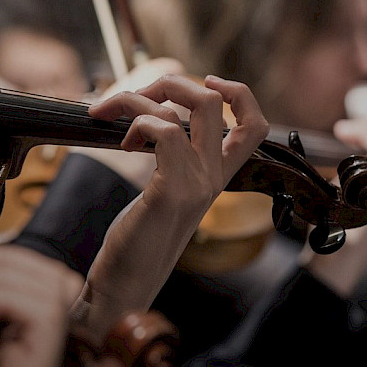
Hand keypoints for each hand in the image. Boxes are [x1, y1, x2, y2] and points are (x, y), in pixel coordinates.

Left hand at [87, 74, 268, 222]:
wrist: (126, 283)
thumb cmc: (139, 238)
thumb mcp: (165, 191)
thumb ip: (172, 158)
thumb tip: (154, 117)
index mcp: (217, 176)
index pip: (256, 125)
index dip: (238, 93)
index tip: (206, 82)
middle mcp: (214, 177)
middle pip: (215, 100)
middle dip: (171, 83)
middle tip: (138, 98)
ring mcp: (197, 183)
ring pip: (187, 108)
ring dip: (137, 99)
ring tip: (111, 116)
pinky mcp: (172, 190)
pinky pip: (165, 131)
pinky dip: (136, 123)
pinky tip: (123, 144)